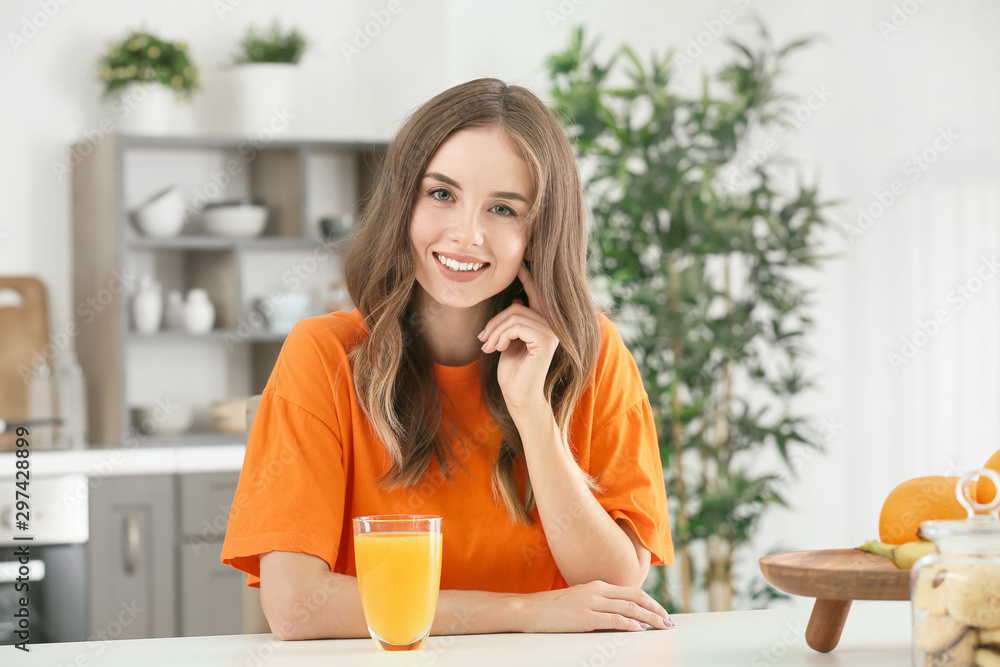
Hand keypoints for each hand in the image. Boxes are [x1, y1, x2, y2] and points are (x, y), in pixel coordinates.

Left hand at [478, 262, 558, 415]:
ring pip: (515, 315)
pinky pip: (517, 325)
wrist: (518, 396)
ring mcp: (552, 332)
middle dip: (495, 322)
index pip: (537, 296)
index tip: (520, 264)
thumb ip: (515, 323)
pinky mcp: (546, 341)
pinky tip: (498, 349)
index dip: (529, 279)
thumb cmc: (513, 373)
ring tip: (488, 347)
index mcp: (544, 325)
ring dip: (495, 331)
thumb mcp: (510, 342)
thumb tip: (516, 300)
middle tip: (482, 340)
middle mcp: (552, 326)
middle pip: (517, 307)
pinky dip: (502, 335)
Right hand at [517, 580, 674, 632]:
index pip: (631, 591)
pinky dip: (631, 624)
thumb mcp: (578, 601)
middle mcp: (597, 591)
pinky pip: (614, 619)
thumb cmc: (552, 609)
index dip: (650, 601)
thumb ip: (597, 604)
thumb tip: (617, 616)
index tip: (661, 612)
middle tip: (669, 621)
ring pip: (630, 608)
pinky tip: (640, 630)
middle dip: (656, 609)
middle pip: (636, 597)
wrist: (530, 610)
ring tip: (663, 626)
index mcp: (597, 586)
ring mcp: (592, 603)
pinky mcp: (586, 617)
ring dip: (650, 618)